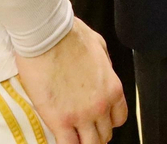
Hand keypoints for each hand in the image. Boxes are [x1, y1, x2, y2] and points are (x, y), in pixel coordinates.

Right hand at [14, 18, 127, 143]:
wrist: (47, 34)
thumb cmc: (69, 35)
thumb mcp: (100, 46)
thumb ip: (105, 66)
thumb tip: (103, 73)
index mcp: (113, 88)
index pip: (119, 118)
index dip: (108, 121)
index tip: (98, 120)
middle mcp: (101, 105)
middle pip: (105, 135)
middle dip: (94, 132)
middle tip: (82, 129)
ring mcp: (81, 115)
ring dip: (82, 141)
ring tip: (72, 136)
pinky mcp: (59, 120)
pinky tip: (60, 137)